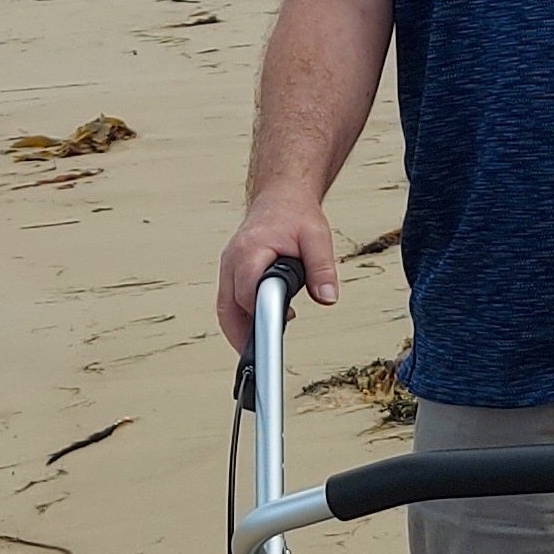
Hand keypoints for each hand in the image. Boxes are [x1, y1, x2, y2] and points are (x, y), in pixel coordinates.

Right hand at [218, 192, 339, 349]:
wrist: (281, 198)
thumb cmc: (295, 215)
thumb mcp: (318, 238)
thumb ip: (323, 270)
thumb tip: (327, 298)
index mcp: (250, 250)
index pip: (247, 293)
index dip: (258, 317)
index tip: (270, 337)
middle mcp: (232, 260)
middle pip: (227, 308)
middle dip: (242, 334)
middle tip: (260, 356)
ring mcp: (229, 267)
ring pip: (225, 308)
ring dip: (240, 330)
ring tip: (260, 349)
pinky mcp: (232, 272)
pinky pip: (229, 302)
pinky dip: (241, 318)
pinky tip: (259, 329)